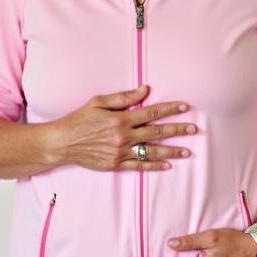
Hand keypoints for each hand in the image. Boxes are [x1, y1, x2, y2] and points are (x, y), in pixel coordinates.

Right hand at [48, 84, 196, 171]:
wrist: (62, 143)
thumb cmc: (78, 120)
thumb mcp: (98, 102)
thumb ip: (122, 97)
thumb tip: (145, 90)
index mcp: (120, 118)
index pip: (151, 112)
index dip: (170, 109)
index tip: (185, 107)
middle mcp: (123, 136)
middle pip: (157, 132)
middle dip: (177, 130)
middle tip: (194, 129)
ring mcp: (120, 152)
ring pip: (152, 151)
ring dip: (172, 151)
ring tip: (187, 151)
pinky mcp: (115, 164)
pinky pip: (139, 165)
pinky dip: (154, 165)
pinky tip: (167, 165)